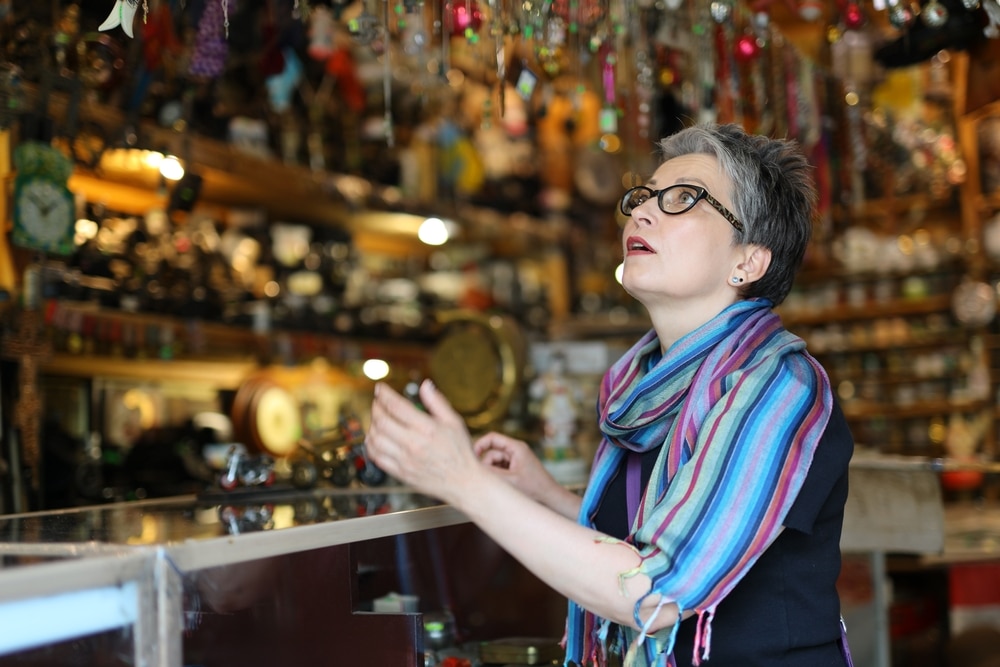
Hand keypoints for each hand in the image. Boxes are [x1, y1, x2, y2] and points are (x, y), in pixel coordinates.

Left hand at [366, 379, 480, 503]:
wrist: (464, 482)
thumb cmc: (461, 452)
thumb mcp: (454, 422)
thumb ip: (437, 402)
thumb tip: (425, 385)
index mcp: (427, 429)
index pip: (396, 406)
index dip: (384, 394)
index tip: (380, 388)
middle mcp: (414, 444)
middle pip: (382, 421)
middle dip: (376, 407)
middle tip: (377, 402)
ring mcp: (405, 460)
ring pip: (376, 438)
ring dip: (372, 425)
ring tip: (377, 419)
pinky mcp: (401, 473)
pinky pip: (377, 457)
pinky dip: (371, 445)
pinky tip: (375, 438)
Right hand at [473, 432, 563, 507]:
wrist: (550, 498)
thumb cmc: (535, 488)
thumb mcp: (509, 481)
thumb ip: (490, 473)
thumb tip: (474, 468)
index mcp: (516, 447)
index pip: (492, 438)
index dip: (479, 445)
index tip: (470, 456)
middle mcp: (516, 450)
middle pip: (492, 452)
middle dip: (487, 466)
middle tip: (486, 479)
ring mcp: (516, 459)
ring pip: (495, 462)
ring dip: (493, 473)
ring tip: (500, 485)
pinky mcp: (516, 468)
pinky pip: (500, 468)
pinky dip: (498, 476)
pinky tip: (503, 486)